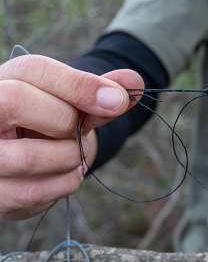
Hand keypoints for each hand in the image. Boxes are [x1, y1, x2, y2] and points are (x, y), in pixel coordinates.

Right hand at [0, 55, 142, 219]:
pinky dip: (66, 182)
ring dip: (70, 156)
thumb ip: (97, 91)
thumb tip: (134, 81)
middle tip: (75, 130)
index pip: (34, 70)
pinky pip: (36, 191)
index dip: (81, 85)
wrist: (21, 157)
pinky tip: (63, 172)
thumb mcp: (68, 101)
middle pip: (19, 101)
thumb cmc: (45, 121)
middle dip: (66, 121)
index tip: (118, 100)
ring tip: (69, 151)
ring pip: (30, 155)